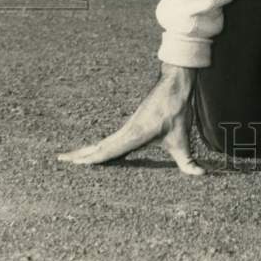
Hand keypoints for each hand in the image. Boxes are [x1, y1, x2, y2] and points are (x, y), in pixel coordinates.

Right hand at [57, 62, 204, 175]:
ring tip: (70, 157)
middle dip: (80, 155)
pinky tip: (97, 149)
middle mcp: (126, 131)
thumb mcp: (183, 138)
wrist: (175, 84)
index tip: (73, 165)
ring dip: (87, 149)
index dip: (91, 159)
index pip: (107, 151)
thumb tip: (201, 176)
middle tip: (60, 161)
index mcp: (133, 136)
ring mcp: (128, 127)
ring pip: (104, 142)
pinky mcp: (132, 124)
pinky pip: (112, 138)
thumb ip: (188, 161)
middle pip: (99, 146)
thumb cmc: (177, 110)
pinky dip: (100, 145)